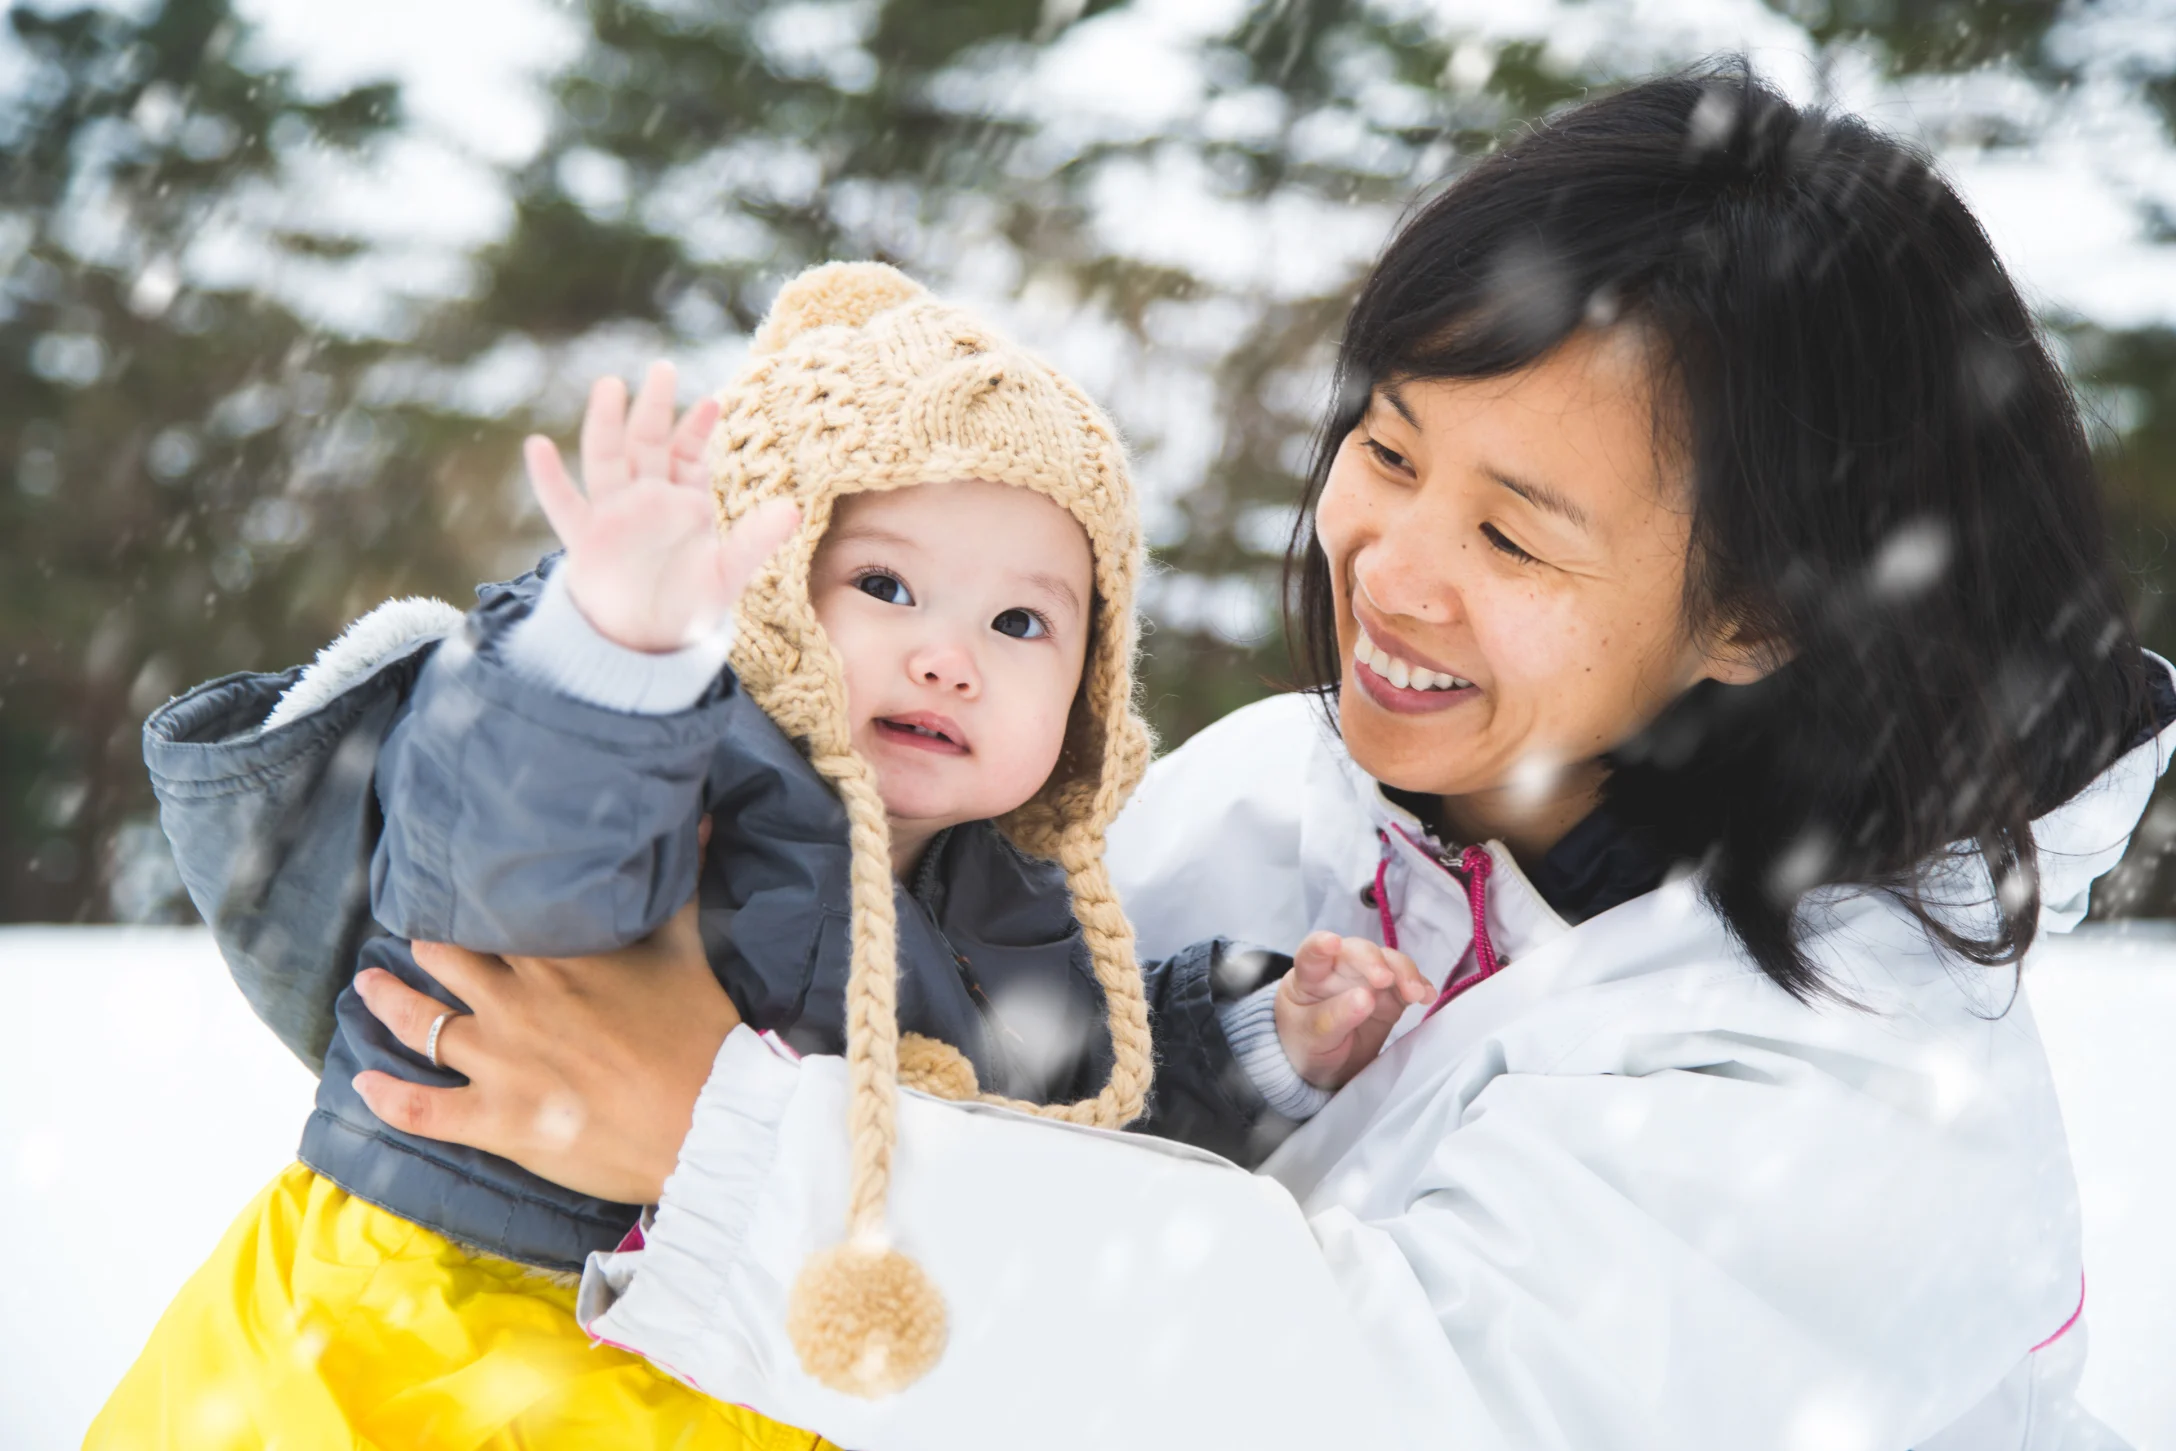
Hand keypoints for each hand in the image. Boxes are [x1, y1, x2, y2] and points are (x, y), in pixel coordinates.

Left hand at [350, 896, 739, 1204]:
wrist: (710, 1122)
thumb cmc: (703, 1034)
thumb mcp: (688, 948)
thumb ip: (680, 887)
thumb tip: (703, 822)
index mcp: (559, 955)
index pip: (491, 911)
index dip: (466, 896)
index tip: (452, 882)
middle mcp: (517, 1001)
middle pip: (444, 957)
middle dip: (422, 943)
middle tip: (406, 934)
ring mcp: (500, 1061)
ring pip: (420, 1023)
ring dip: (387, 1001)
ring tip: (368, 985)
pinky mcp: (497, 1120)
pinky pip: (422, 1108)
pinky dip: (386, 1098)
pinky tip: (363, 1082)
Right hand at [525, 360, 798, 652]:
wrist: (649, 641)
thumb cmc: (690, 605)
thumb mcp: (729, 573)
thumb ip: (756, 540)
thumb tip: (794, 511)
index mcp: (682, 502)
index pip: (688, 454)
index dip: (697, 428)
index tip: (712, 401)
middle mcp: (645, 498)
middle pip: (647, 442)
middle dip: (655, 407)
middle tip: (664, 369)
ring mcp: (612, 514)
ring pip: (606, 458)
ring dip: (606, 423)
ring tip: (610, 385)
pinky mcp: (585, 539)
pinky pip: (564, 504)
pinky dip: (550, 478)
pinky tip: (536, 447)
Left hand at [1274, 931, 1432, 1089]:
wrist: (1329, 1067)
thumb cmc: (1308, 1045)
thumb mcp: (1312, 1038)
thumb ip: (1333, 1018)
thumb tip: (1365, 997)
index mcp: (1309, 977)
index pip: (1311, 954)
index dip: (1321, 945)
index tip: (1332, 944)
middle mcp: (1340, 970)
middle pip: (1358, 952)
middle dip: (1374, 960)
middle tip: (1386, 979)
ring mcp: (1367, 980)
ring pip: (1388, 961)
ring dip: (1404, 972)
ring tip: (1415, 993)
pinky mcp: (1391, 995)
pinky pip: (1407, 983)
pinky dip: (1420, 986)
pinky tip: (1428, 996)